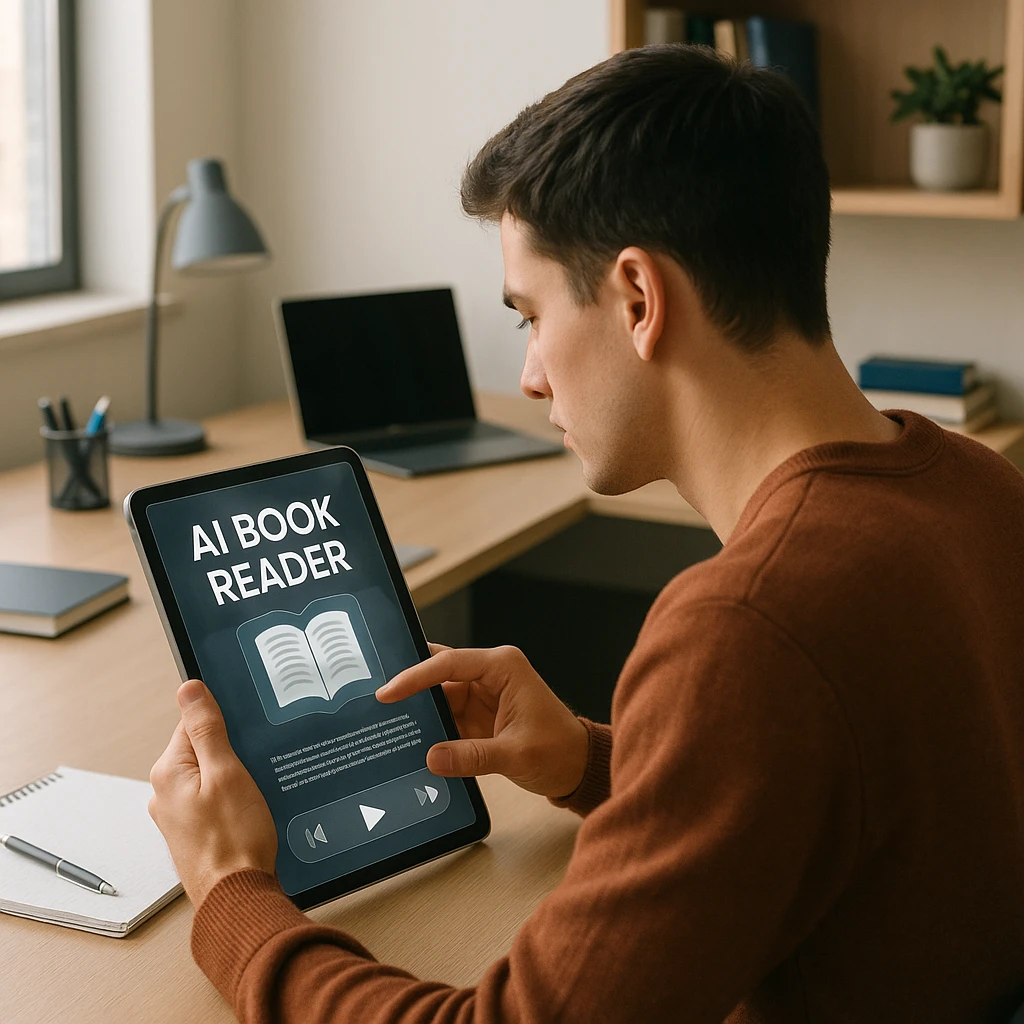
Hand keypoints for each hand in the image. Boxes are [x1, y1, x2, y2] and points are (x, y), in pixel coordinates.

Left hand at [149, 679, 277, 907]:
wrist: (237, 897)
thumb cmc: (234, 840)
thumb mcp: (227, 773)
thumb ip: (207, 728)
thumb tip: (189, 689)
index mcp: (168, 772)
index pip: (193, 723)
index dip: (226, 724)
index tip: (246, 733)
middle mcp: (165, 793)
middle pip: (203, 749)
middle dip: (233, 752)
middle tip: (254, 766)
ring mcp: (178, 815)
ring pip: (211, 775)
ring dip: (235, 778)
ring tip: (255, 793)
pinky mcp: (194, 831)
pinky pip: (214, 798)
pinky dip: (233, 798)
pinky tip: (251, 810)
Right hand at [376, 644, 588, 799]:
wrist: (576, 768)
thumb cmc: (558, 750)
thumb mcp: (516, 754)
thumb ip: (473, 755)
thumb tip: (432, 757)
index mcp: (503, 667)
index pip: (450, 663)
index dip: (416, 675)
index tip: (389, 691)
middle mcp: (490, 674)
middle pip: (439, 673)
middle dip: (410, 686)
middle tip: (376, 700)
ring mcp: (482, 694)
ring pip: (438, 695)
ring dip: (418, 710)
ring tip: (385, 723)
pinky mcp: (477, 715)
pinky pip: (445, 716)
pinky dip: (428, 727)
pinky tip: (407, 738)